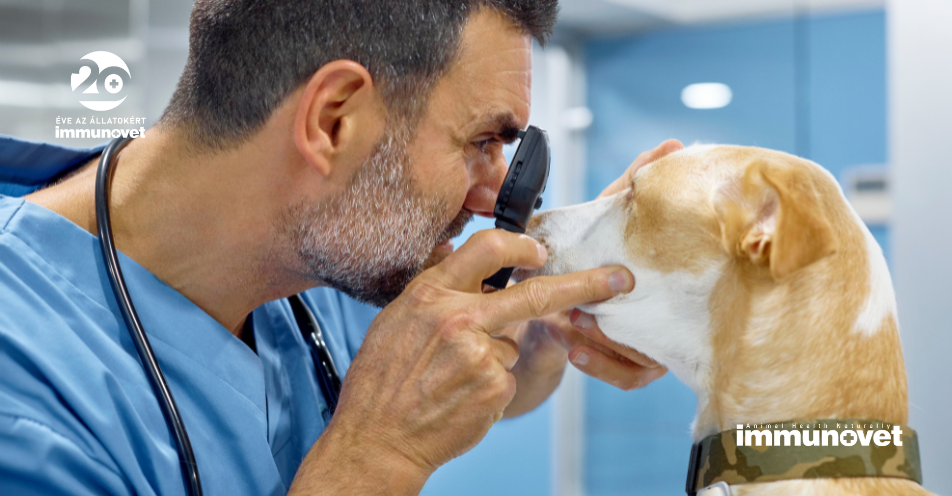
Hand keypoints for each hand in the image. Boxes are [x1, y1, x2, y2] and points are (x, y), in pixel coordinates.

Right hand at [290, 230, 634, 495]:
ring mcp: (480, 354)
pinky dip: (490, 386)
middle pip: (535, 292)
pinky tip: (460, 397)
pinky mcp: (494, 387)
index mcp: (430, 293)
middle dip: (586, 283)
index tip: (541, 249)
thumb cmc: (381, 381)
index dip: (521, 244)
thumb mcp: (396, 320)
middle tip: (620, 279)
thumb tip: (458, 255)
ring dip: (493, 358)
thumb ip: (434, 290)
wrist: (376, 438)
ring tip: (451, 379)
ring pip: (511, 344)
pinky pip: (506, 376)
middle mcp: (458, 317)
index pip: (487, 249)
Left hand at [543, 139, 681, 390]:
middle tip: (590, 303)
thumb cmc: (593, 254)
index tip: (633, 271)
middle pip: (673, 329)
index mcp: (671, 282)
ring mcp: (655, 345)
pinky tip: (575, 348)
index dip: (679, 279)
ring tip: (577, 319)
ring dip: (610, 341)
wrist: (554, 303)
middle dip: (629, 319)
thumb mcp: (610, 217)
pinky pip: (630, 377)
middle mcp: (671, 316)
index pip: (695, 285)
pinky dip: (602, 365)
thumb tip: (670, 146)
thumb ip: (632, 184)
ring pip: (649, 359)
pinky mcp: (630, 367)